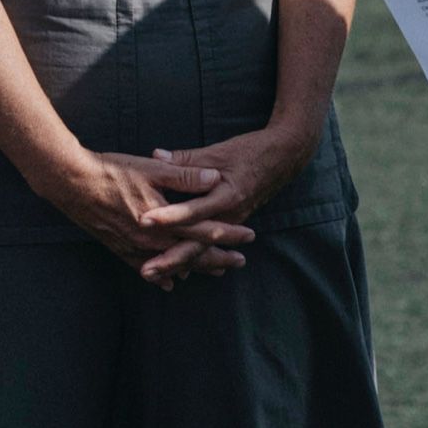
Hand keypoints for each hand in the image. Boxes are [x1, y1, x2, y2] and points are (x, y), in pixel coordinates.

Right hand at [44, 149, 253, 290]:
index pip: (205, 231)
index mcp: (165, 220)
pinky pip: (144, 267)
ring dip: (195, 267)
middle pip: (193, 254)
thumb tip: (215, 178)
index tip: (249, 236)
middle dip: (218, 258)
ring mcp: (134, 247)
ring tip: (214, 272)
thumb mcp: (153, 168)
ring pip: (172, 264)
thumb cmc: (113, 171)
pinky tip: (170, 282)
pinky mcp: (118, 247)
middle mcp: (152, 240)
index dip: (229, 234)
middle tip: (240, 262)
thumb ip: (185, 175)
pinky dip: (161, 275)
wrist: (72, 184)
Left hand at [136, 124, 317, 282]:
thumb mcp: (218, 151)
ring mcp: (231, 223)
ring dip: (178, 264)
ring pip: (202, 250)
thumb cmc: (251, 151)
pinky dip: (193, 260)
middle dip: (171, 258)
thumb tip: (157, 156)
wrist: (283, 158)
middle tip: (146, 271)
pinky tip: (177, 273)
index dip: (168, 216)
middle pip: (198, 243)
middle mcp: (230, 215)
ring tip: (153, 276)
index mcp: (226, 195)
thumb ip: (187, 159)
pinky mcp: (230, 224)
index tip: (144, 221)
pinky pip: (209, 246)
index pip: (193, 211)